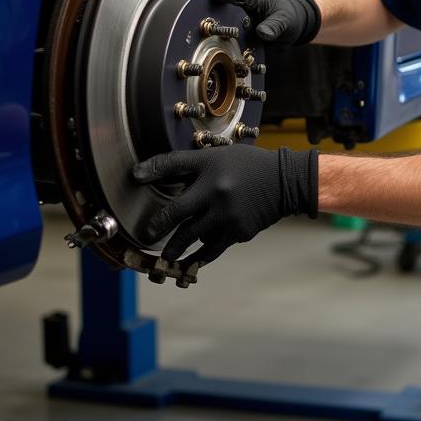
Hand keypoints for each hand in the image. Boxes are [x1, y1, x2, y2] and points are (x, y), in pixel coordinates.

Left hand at [132, 144, 317, 262]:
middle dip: (157, 228)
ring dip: (175, 250)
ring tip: (164, 258)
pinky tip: (189, 263)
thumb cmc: (249, 166)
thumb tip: (157, 173)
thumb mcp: (220, 157)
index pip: (175, 166)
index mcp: (211, 171)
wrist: (285, 183)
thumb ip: (190, 166)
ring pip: (192, 238)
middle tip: (146, 236)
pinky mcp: (237, 233)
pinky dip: (199, 256)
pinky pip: (212, 248)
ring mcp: (227, 217)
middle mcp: (216, 194)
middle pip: (178, 215)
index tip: (134, 177)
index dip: (153, 171)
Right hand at [213, 0, 320, 44]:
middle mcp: (244, 10)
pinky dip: (228, 47)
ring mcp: (241, 24)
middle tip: (204, 18)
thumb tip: (262, 32)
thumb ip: (274, 26)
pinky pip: (233, 42)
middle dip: (214, 13)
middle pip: (225, 10)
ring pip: (226, 27)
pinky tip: (222, 54)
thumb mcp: (285, 20)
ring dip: (219, 33)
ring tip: (209, 39)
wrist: (293, 28)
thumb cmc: (290, 17)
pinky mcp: (242, 37)